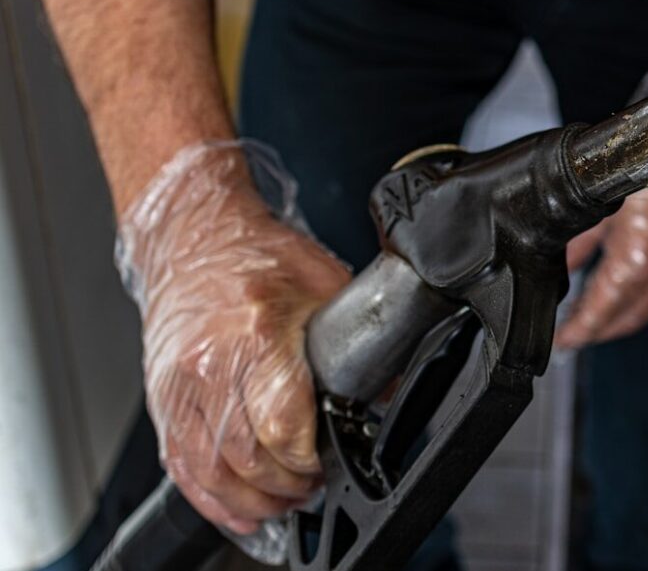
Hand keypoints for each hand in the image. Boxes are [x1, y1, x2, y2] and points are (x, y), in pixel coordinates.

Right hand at [119, 145, 349, 533]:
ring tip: (285, 498)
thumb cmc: (259, 256)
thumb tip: (389, 389)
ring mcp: (179, 384)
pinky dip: (212, 497)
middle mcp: (211, 364)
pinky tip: (241, 507)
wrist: (194, 236)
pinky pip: (181, 466)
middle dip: (287, 484)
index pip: (280, 424)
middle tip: (313, 481)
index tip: (327, 460)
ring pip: (211, 471)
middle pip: (246, 457)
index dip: (307, 458)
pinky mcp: (162, 398)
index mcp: (258, 333)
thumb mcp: (327, 286)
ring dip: (253, 499)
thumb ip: (357, 341)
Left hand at [554, 161, 647, 348]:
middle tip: (575, 333)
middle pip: (626, 320)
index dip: (579, 332)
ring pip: (647, 307)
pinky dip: (644, 296)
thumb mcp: (600, 210)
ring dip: (622, 315)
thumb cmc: (647, 168)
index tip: (564, 342)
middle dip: (599, 330)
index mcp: (636, 263)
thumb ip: (578, 245)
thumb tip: (562, 267)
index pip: (601, 313)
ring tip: (596, 315)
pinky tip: (628, 290)